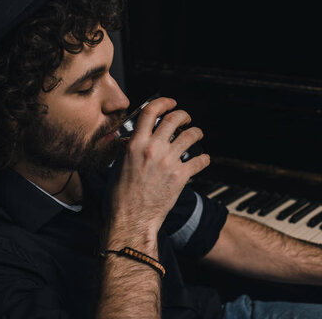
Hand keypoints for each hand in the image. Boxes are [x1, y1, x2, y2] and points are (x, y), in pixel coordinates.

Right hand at [110, 97, 209, 234]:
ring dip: (196, 132)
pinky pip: (199, 161)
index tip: (170, 103)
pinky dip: (204, 159)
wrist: (131, 219)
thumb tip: (131, 142)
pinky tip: (204, 159)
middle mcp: (153, 149)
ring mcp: (168, 162)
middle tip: (186, 118)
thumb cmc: (119, 197)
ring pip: (190, 136)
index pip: (150, 112)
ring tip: (197, 133)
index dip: (163, 103)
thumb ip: (127, 151)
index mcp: (135, 144)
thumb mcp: (117, 167)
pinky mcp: (180, 176)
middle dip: (183, 115)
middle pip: (174, 119)